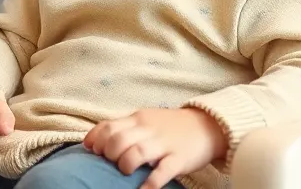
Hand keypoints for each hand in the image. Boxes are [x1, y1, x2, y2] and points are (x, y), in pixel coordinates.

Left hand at [83, 108, 227, 188]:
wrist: (208, 126)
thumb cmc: (171, 126)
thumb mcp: (146, 120)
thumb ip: (124, 128)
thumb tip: (93, 141)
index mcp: (138, 119)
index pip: (108, 126)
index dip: (96, 139)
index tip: (92, 151)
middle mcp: (149, 129)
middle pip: (119, 139)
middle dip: (108, 154)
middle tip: (110, 163)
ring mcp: (164, 144)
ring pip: (137, 152)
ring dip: (125, 164)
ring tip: (125, 172)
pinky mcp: (179, 159)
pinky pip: (162, 171)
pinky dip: (150, 183)